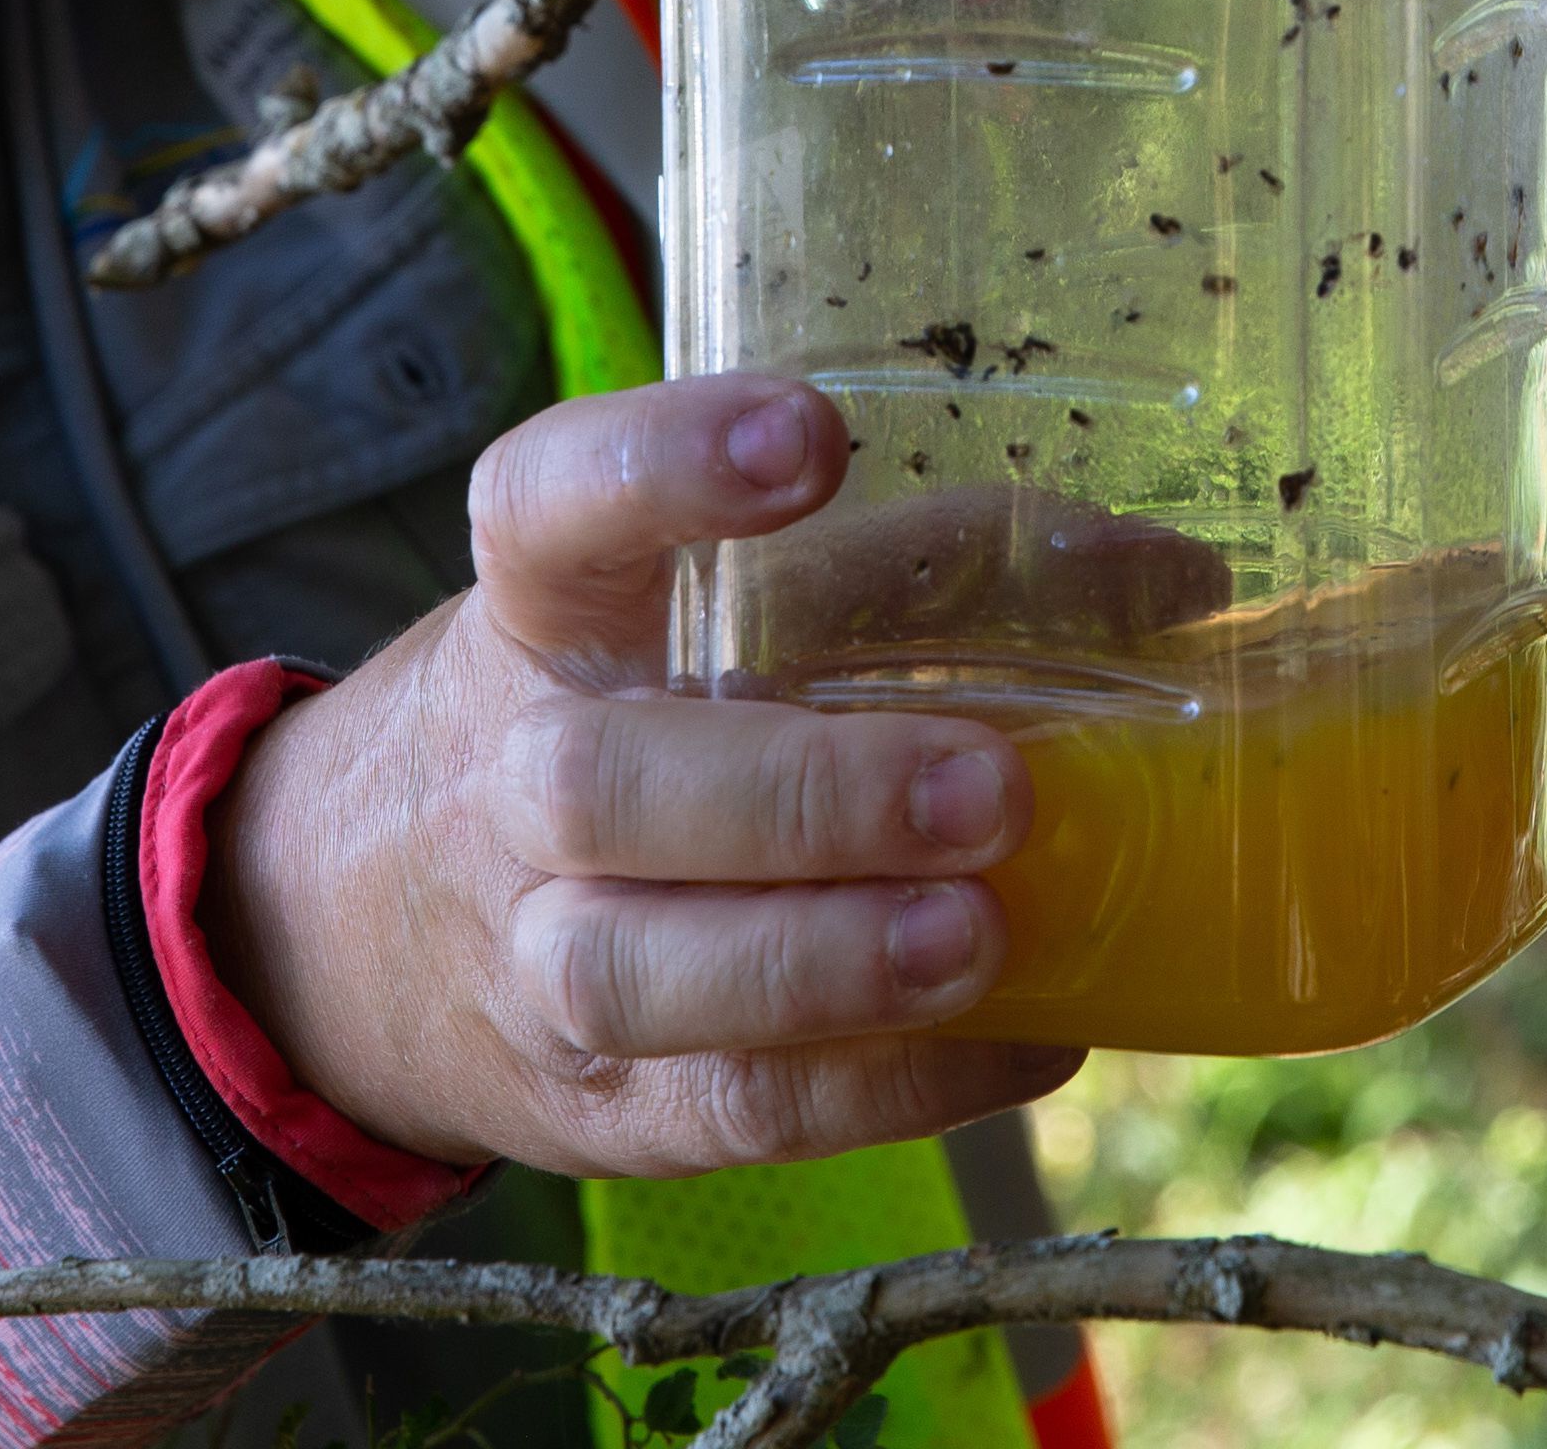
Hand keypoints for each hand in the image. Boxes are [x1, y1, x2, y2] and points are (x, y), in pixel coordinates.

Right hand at [212, 376, 1079, 1175]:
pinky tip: (1016, 1033)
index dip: (662, 465)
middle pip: (602, 783)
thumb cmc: (620, 716)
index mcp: (539, 611)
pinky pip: (727, 1107)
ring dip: (823, 960)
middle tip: (989, 783)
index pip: (546, 507)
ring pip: (637, 969)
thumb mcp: (695, 614)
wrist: (373, 919)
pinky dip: (881, 1080)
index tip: (807, 440)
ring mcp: (536, 951)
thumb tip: (1173, 576)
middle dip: (802, 790)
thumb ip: (902, 574)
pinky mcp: (602, 1098)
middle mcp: (510, 776)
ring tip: (978, 938)